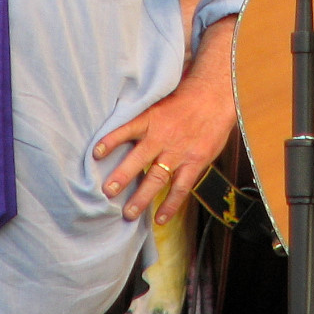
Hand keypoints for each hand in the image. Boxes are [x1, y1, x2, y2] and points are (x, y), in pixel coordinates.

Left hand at [94, 20, 236, 224]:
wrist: (216, 95)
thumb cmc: (188, 96)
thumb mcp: (161, 100)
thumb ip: (145, 116)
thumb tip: (124, 125)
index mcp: (151, 118)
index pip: (126, 130)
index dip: (110, 141)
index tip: (96, 154)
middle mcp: (162, 137)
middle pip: (137, 160)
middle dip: (121, 177)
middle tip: (107, 192)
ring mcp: (178, 152)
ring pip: (156, 178)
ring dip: (141, 197)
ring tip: (128, 213)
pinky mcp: (195, 162)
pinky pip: (180, 187)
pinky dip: (171, 204)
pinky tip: (160, 218)